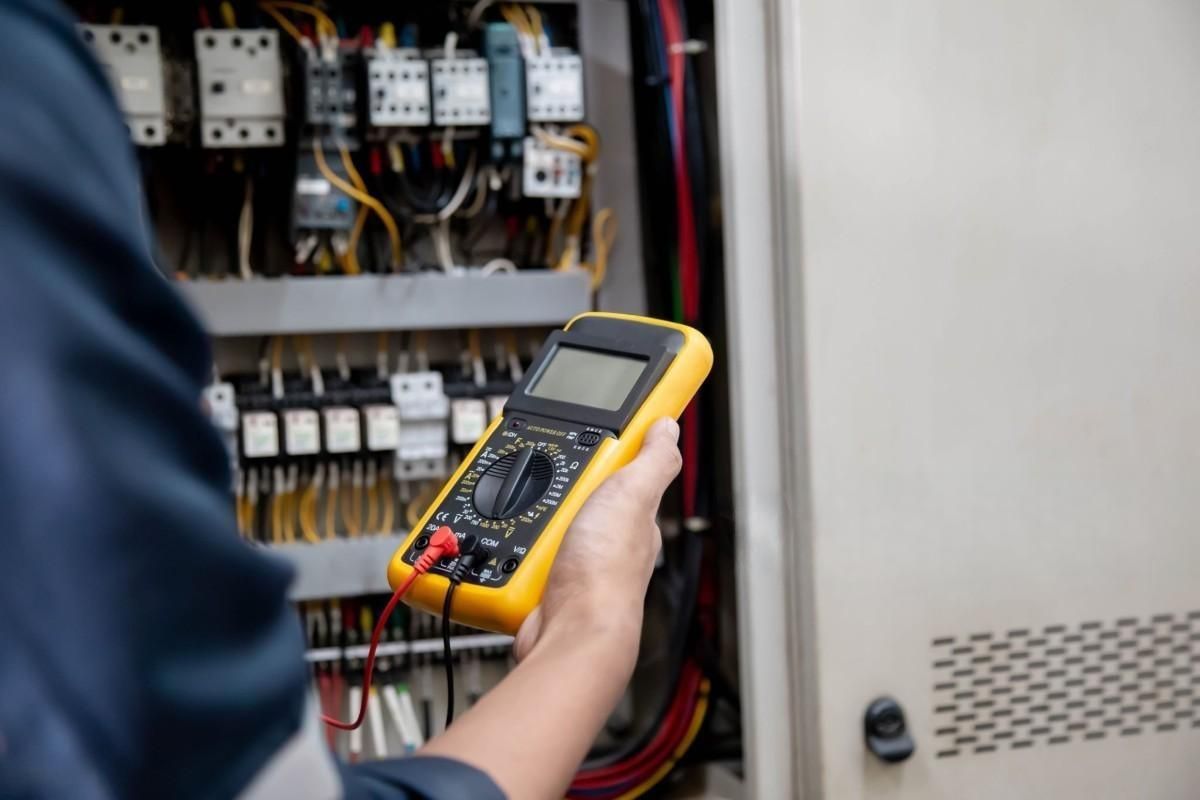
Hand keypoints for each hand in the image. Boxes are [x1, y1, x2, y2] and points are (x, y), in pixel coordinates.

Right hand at [513, 417, 681, 663]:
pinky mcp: (541, 580)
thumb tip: (669, 427)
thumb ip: (654, 461)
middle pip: (571, 488)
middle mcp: (605, 538)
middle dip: (555, 483)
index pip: (619, 468)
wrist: (568, 635)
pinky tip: (515, 548)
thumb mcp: (633, 498)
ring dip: (529, 518)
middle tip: (553, 484)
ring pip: (541, 518)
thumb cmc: (606, 575)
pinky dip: (511, 547)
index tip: (591, 441)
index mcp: (632, 515)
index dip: (605, 451)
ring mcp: (572, 560)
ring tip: (533, 522)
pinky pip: (518, 549)